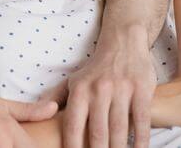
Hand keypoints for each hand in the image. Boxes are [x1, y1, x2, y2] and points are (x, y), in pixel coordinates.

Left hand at [40, 26, 156, 147]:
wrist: (123, 42)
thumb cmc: (96, 69)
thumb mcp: (73, 80)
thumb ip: (56, 98)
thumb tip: (38, 114)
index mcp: (79, 91)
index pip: (73, 127)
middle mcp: (99, 90)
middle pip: (97, 133)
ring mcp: (121, 89)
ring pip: (119, 130)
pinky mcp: (141, 90)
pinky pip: (141, 121)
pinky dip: (140, 140)